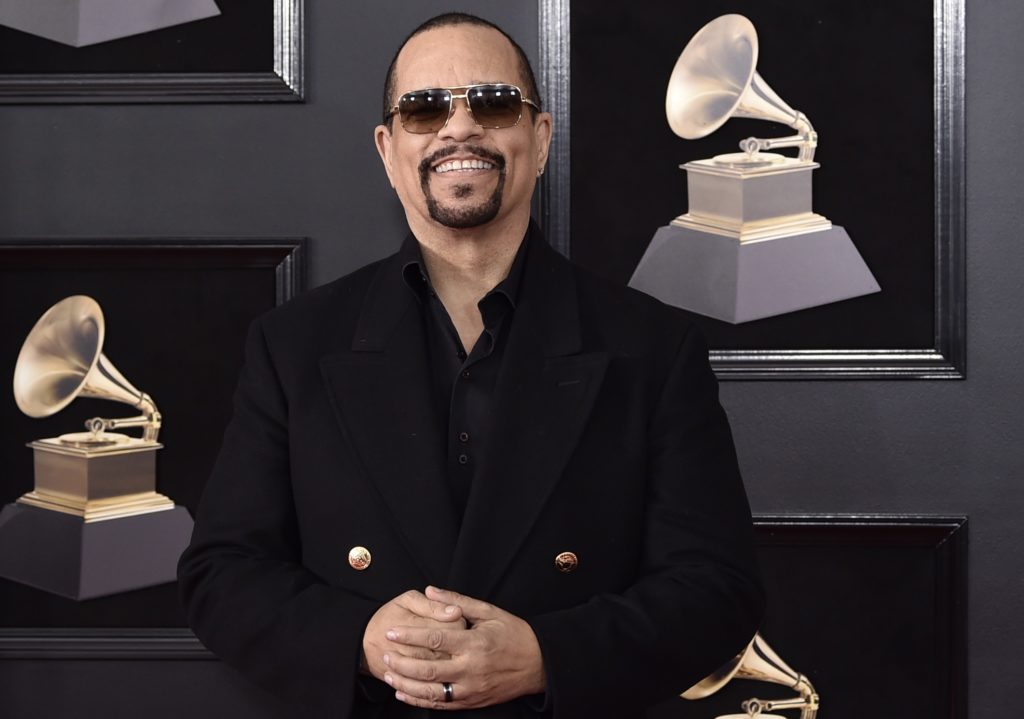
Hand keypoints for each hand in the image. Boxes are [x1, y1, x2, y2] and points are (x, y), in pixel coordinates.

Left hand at [381, 586, 544, 709]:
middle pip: (427, 670)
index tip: (392, 632)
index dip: (410, 636)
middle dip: (401, 664)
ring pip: (430, 692)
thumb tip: (430, 590)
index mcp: (474, 643)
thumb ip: (457, 602)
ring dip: (405, 685)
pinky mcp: (472, 701)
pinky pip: (441, 705)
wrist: (538, 664)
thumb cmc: (514, 634)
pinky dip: (419, 700)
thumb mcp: (489, 611)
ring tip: (389, 676)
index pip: (435, 639)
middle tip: (384, 655)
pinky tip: (404, 694)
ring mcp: (470, 688)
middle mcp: (470, 668)